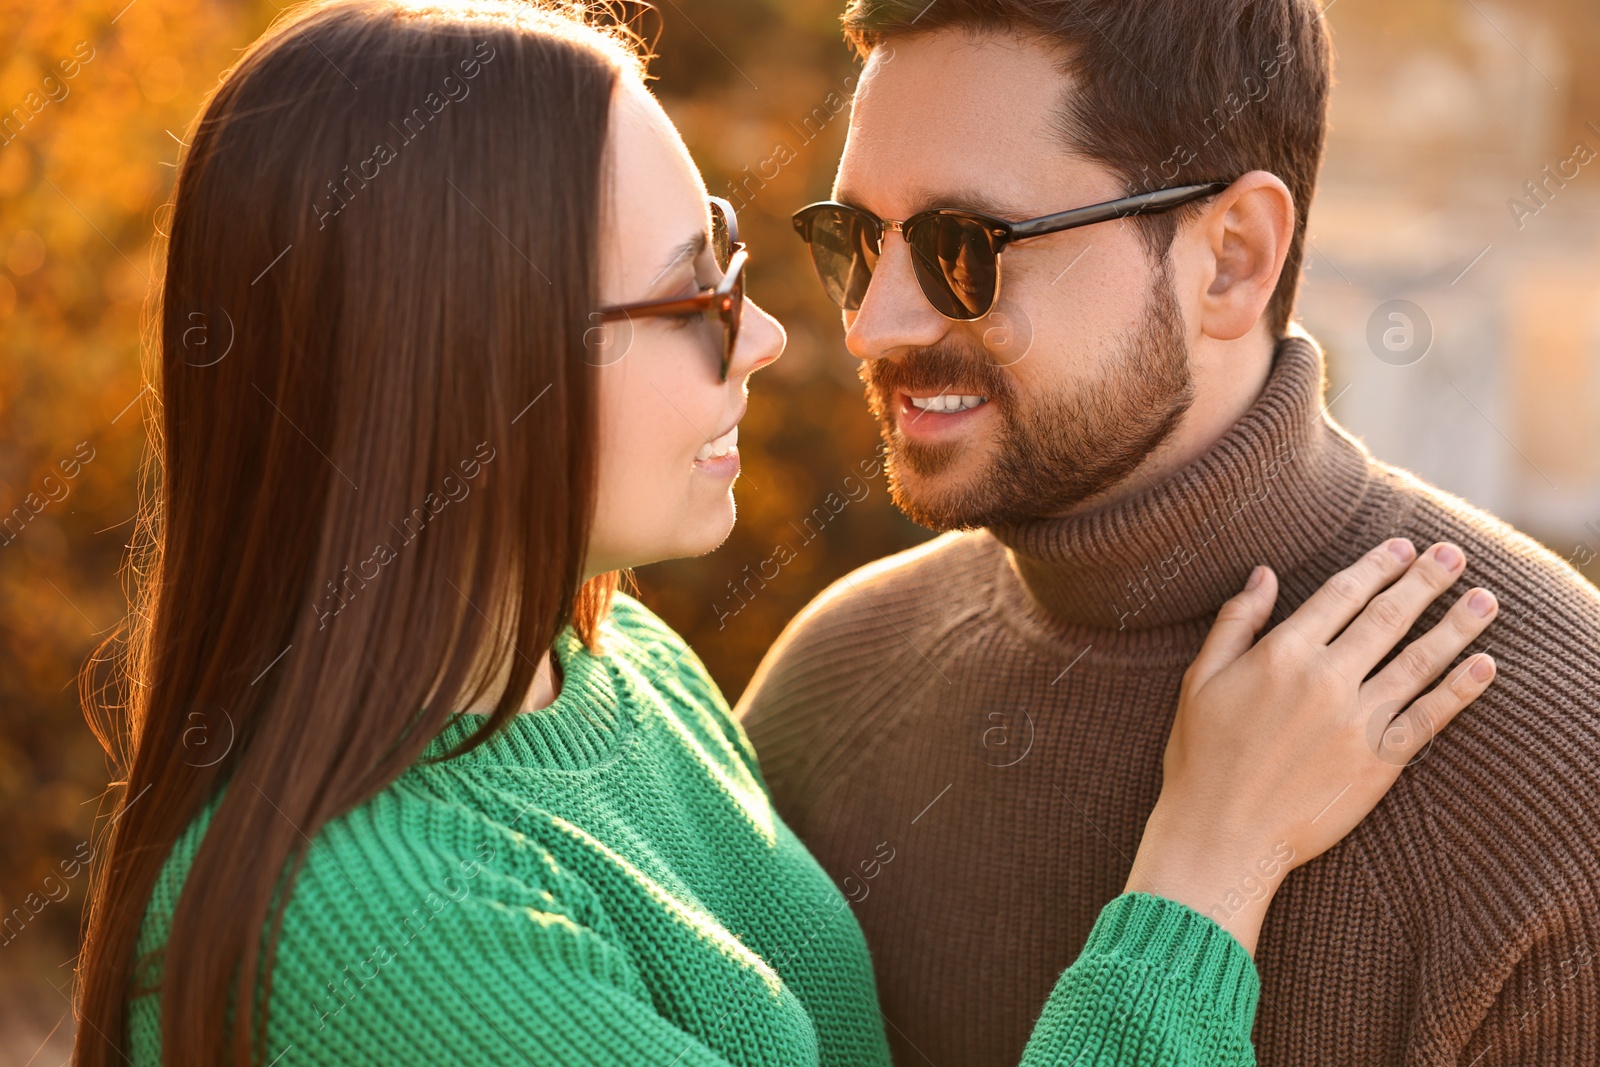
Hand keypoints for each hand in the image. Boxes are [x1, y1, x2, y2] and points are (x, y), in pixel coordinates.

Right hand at [1125, 538, 1498, 955]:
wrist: (1222, 836)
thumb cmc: (1201, 758)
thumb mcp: (1200, 679)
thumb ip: (1236, 622)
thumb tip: (1264, 574)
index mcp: (1281, 654)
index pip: (1341, 595)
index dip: (1376, 566)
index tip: (1403, 547)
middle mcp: (1326, 680)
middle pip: (1388, 617)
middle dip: (1425, 581)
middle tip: (1454, 555)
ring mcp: (1358, 721)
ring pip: (1419, 660)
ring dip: (1457, 625)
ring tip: (1485, 599)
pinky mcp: (1380, 762)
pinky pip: (1429, 717)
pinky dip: (1461, 689)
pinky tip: (1484, 665)